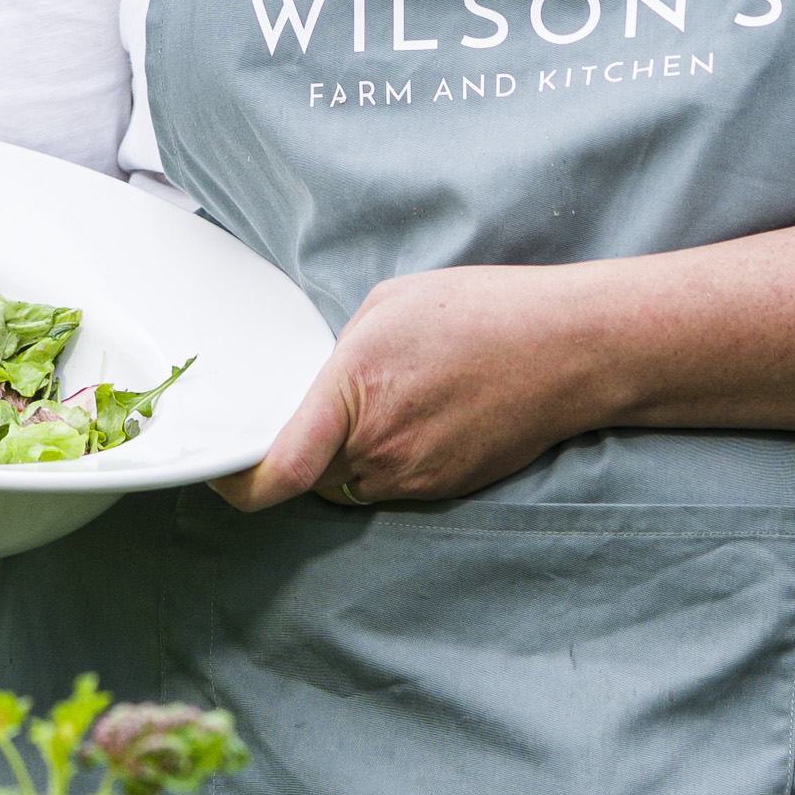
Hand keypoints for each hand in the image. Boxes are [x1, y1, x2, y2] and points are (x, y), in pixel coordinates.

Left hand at [219, 263, 627, 511]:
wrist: (571, 348)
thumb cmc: (484, 313)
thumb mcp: (389, 305)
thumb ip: (342, 353)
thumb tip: (323, 385)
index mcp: (354, 393)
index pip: (279, 470)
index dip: (239, 483)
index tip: (223, 472)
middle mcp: (382, 448)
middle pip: (313, 476)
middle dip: (307, 450)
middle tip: (329, 405)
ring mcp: (418, 477)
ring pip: (355, 483)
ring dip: (355, 453)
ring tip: (398, 397)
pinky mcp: (448, 489)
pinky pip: (396, 485)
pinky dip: (396, 458)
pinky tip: (429, 411)